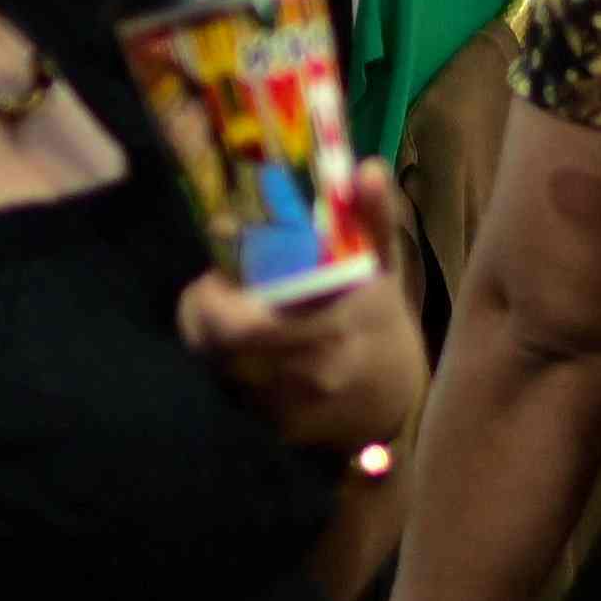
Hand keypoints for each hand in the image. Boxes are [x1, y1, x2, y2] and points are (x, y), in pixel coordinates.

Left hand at [186, 172, 430, 460]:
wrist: (395, 396)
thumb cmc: (379, 320)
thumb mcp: (381, 263)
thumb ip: (372, 216)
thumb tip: (367, 168)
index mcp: (336, 320)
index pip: (234, 324)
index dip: (206, 303)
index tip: (213, 280)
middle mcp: (315, 369)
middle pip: (218, 349)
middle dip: (207, 320)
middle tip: (216, 298)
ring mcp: (298, 406)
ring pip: (221, 374)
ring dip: (215, 348)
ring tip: (232, 325)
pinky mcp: (283, 431)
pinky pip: (234, 401)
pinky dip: (230, 378)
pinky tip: (248, 362)